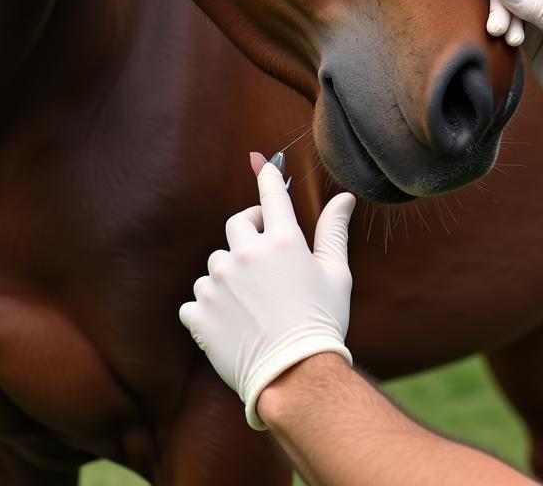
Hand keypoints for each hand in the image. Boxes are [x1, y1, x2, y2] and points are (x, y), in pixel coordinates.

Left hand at [179, 160, 355, 429]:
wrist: (293, 376)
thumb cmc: (321, 322)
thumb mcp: (336, 273)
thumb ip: (334, 230)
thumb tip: (345, 197)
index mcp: (283, 241)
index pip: (272, 195)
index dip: (268, 177)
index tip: (264, 166)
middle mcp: (246, 255)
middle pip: (237, 223)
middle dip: (249, 229)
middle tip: (264, 250)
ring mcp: (218, 283)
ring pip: (217, 263)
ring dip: (230, 273)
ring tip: (252, 301)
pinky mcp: (199, 312)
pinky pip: (198, 297)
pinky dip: (210, 306)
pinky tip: (231, 322)